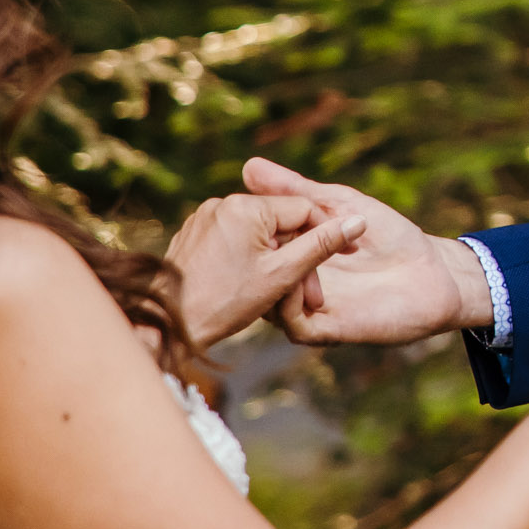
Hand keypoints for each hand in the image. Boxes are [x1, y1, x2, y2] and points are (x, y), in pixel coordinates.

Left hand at [165, 195, 365, 350]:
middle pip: (281, 223)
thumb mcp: (283, 275)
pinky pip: (236, 240)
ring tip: (284, 295)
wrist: (170, 324)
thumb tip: (358, 222)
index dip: (328, 234)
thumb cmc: (225, 301)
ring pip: (259, 233)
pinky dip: (252, 259)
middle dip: (300, 256)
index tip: (346, 257)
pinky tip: (254, 287)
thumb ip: (322, 245)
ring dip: (278, 260)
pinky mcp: (195, 234)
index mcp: (245, 207)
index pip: (304, 209)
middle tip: (313, 296)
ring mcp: (206, 218)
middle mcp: (223, 203)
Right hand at [243, 157, 492, 344]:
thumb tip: (248, 165)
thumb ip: (296, 190)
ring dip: (267, 276)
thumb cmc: (391, 237)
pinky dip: (287, 301)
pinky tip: (295, 277)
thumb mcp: (340, 205)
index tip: (238, 210)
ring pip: (267, 302)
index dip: (242, 229)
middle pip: (252, 276)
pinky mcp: (327, 330)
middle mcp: (294, 286)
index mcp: (292, 257)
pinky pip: (293, 323)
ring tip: (275, 252)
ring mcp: (308, 310)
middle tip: (246, 236)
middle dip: (247, 255)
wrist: (435, 272)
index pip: (250, 248)